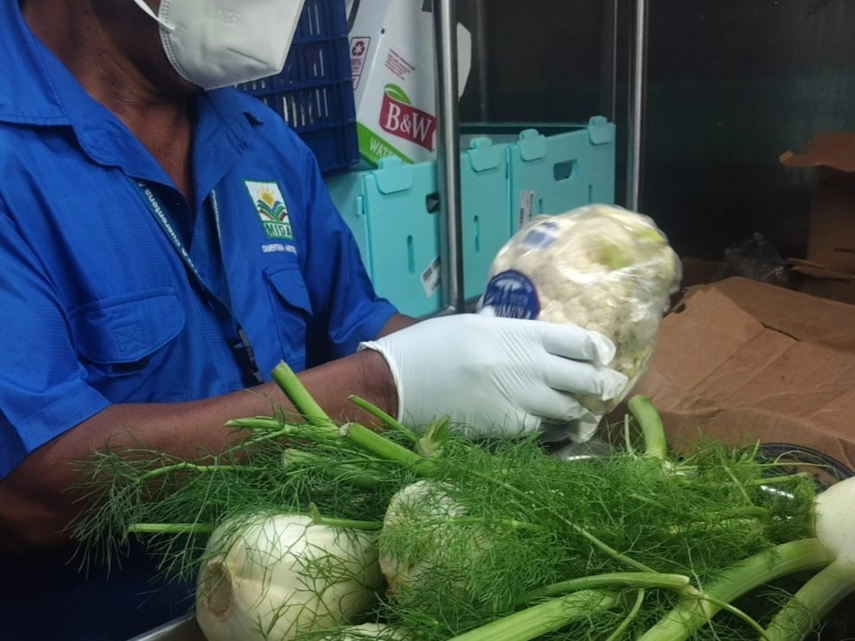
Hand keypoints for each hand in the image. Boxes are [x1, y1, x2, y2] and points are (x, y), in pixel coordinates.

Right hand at [359, 313, 626, 437]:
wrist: (400, 384)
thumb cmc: (430, 347)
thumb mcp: (471, 325)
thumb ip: (503, 329)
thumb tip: (513, 328)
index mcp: (521, 335)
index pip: (579, 341)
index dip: (598, 350)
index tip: (604, 355)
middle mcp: (531, 367)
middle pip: (585, 378)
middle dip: (602, 384)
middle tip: (608, 388)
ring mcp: (523, 400)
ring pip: (570, 410)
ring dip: (580, 411)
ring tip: (583, 411)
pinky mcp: (509, 429)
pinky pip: (544, 430)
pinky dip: (552, 430)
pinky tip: (552, 428)